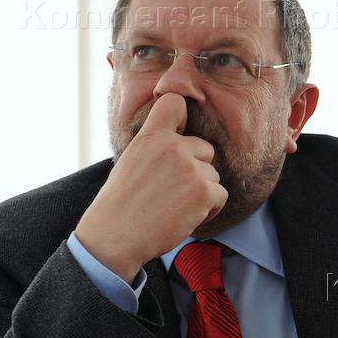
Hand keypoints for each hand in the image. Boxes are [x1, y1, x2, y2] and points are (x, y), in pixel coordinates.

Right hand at [75, 93, 226, 282]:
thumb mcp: (132, 161)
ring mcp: (190, 168)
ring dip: (202, 192)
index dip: (183, 116)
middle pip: (206, 149)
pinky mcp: (204, 190)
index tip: (181, 131)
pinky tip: (187, 216)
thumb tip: (183, 146)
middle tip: (174, 191)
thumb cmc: (121, 204)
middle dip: (197, 169)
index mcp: (151, 136)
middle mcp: (172, 146)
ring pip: (213, 175)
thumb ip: (156, 148)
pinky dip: (210, 209)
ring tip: (176, 206)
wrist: (116, 235)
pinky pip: (221, 195)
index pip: (174, 103)